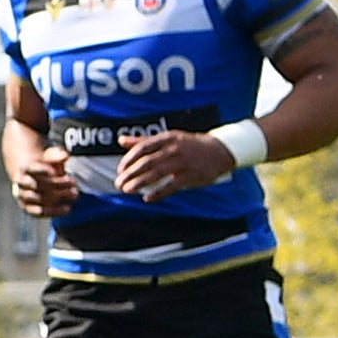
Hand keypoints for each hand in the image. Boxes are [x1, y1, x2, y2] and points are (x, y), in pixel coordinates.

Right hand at [8, 146, 76, 217]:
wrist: (33, 180)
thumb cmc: (45, 168)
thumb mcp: (50, 158)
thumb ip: (57, 155)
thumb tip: (65, 156)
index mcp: (24, 169)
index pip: (31, 169)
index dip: (42, 171)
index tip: (56, 172)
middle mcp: (21, 183)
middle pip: (36, 184)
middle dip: (56, 184)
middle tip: (74, 181)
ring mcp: (23, 196)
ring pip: (38, 198)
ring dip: (58, 196)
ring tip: (75, 193)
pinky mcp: (29, 208)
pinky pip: (39, 212)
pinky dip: (54, 211)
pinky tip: (68, 208)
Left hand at [114, 129, 238, 200]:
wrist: (219, 150)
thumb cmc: (188, 145)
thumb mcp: (167, 139)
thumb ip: (143, 141)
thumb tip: (120, 140)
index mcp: (166, 139)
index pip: (142, 148)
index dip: (128, 160)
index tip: (120, 170)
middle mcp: (173, 149)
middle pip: (147, 162)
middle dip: (130, 173)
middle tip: (118, 183)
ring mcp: (183, 162)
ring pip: (157, 173)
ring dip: (140, 182)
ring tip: (127, 190)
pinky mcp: (191, 175)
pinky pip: (172, 185)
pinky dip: (159, 193)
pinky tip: (147, 198)